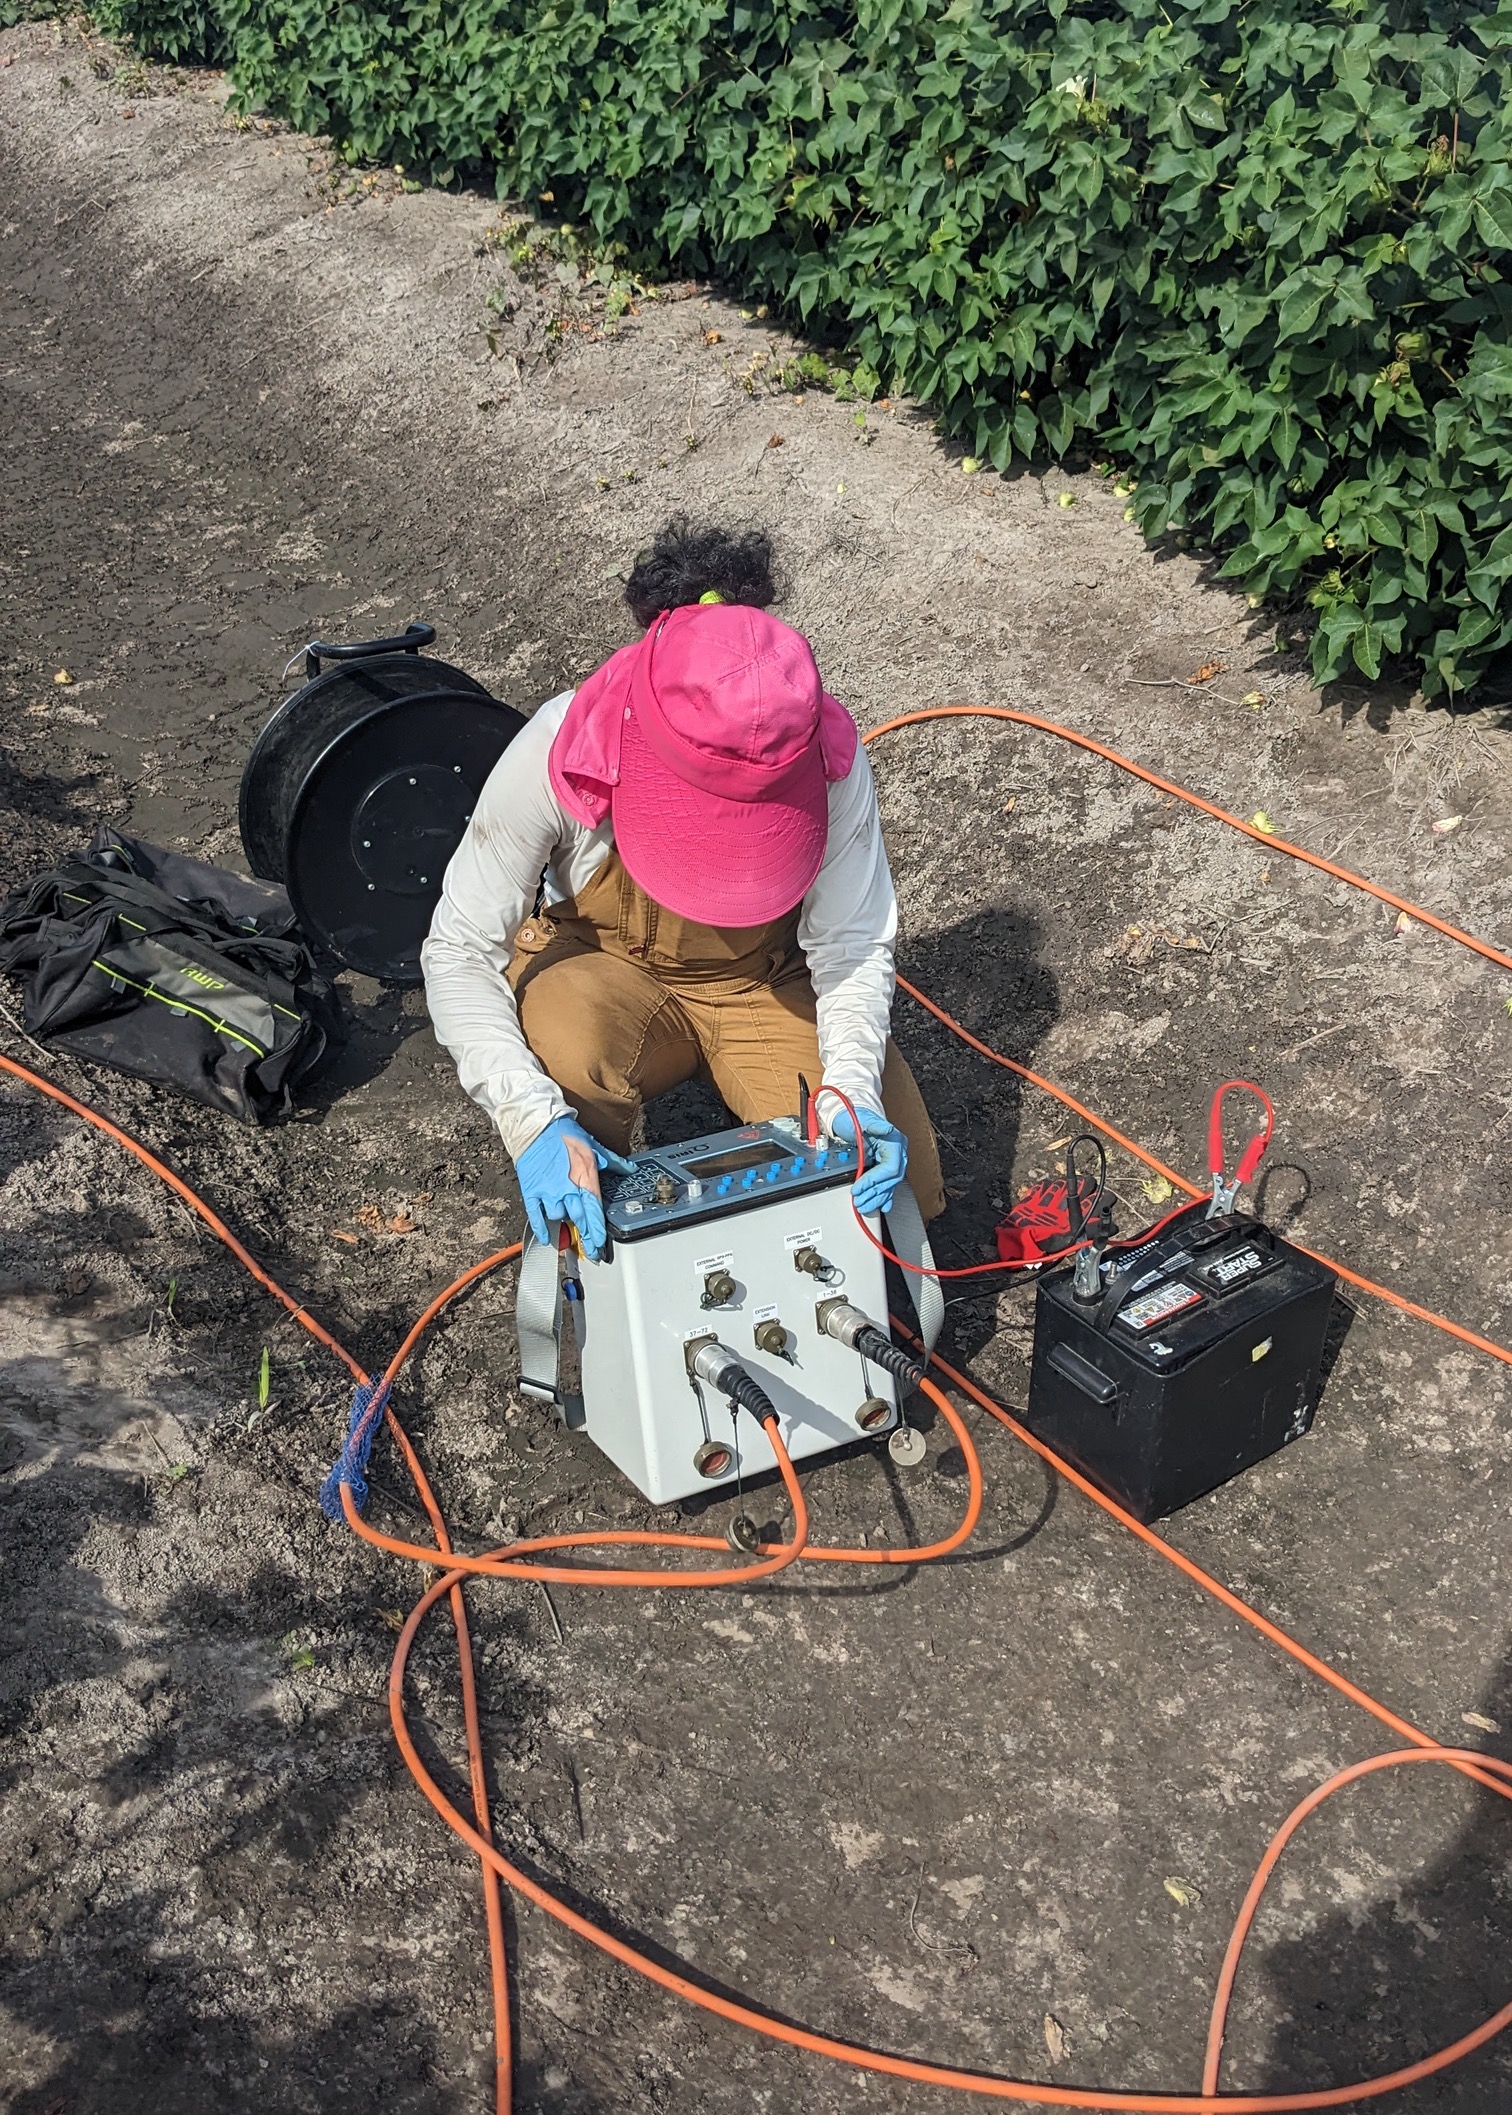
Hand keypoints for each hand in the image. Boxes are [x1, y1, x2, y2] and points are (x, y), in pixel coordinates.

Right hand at [514, 1116, 634, 1260]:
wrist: (537, 1127)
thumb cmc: (565, 1136)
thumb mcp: (594, 1147)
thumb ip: (613, 1163)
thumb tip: (630, 1170)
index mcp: (585, 1178)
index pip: (594, 1211)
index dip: (598, 1231)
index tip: (600, 1245)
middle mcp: (567, 1189)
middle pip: (578, 1220)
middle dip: (586, 1237)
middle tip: (591, 1251)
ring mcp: (548, 1192)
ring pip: (558, 1217)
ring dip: (564, 1225)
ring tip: (569, 1230)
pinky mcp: (532, 1192)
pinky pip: (536, 1216)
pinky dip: (541, 1229)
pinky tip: (547, 1238)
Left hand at [828, 1103, 907, 1217]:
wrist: (851, 1114)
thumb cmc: (855, 1116)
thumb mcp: (862, 1119)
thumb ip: (875, 1125)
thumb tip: (887, 1129)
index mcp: (895, 1141)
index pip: (890, 1167)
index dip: (875, 1180)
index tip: (859, 1187)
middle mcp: (897, 1152)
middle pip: (891, 1179)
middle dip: (874, 1193)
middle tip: (859, 1201)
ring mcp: (893, 1160)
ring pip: (890, 1185)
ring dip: (877, 1198)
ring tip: (864, 1206)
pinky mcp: (885, 1165)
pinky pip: (889, 1184)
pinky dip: (885, 1196)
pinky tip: (883, 1205)